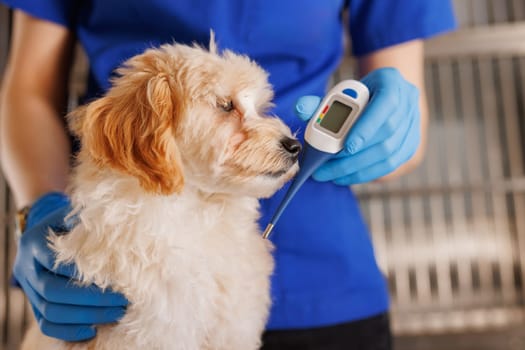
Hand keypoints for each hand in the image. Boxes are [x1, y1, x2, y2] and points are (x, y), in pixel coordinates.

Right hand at [13, 192, 127, 340]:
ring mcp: (29, 290)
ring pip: (51, 312)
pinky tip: (94, 330)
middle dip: (91, 298)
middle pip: (53, 291)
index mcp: (34, 242)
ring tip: (117, 313)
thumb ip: (90, 223)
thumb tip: (121, 230)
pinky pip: (47, 325)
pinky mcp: (35, 306)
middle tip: (122, 299)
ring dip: (86, 316)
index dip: (83, 271)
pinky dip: (69, 331)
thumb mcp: (75, 216)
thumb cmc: (70, 223)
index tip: (114, 275)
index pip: (55, 261)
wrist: (46, 234)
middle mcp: (27, 268)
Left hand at [295, 67, 420, 184]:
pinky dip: (367, 174)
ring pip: (390, 153)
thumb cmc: (354, 96)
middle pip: (386, 135)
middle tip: (325, 168)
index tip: (347, 147)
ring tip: (331, 175)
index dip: (368, 127)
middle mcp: (409, 102)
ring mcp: (414, 124)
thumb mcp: (337, 94)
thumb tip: (300, 109)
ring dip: (358, 169)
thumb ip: (318, 102)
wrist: (379, 98)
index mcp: (392, 81)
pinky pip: (391, 165)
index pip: (386, 104)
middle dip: (354, 157)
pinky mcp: (411, 145)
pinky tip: (345, 177)